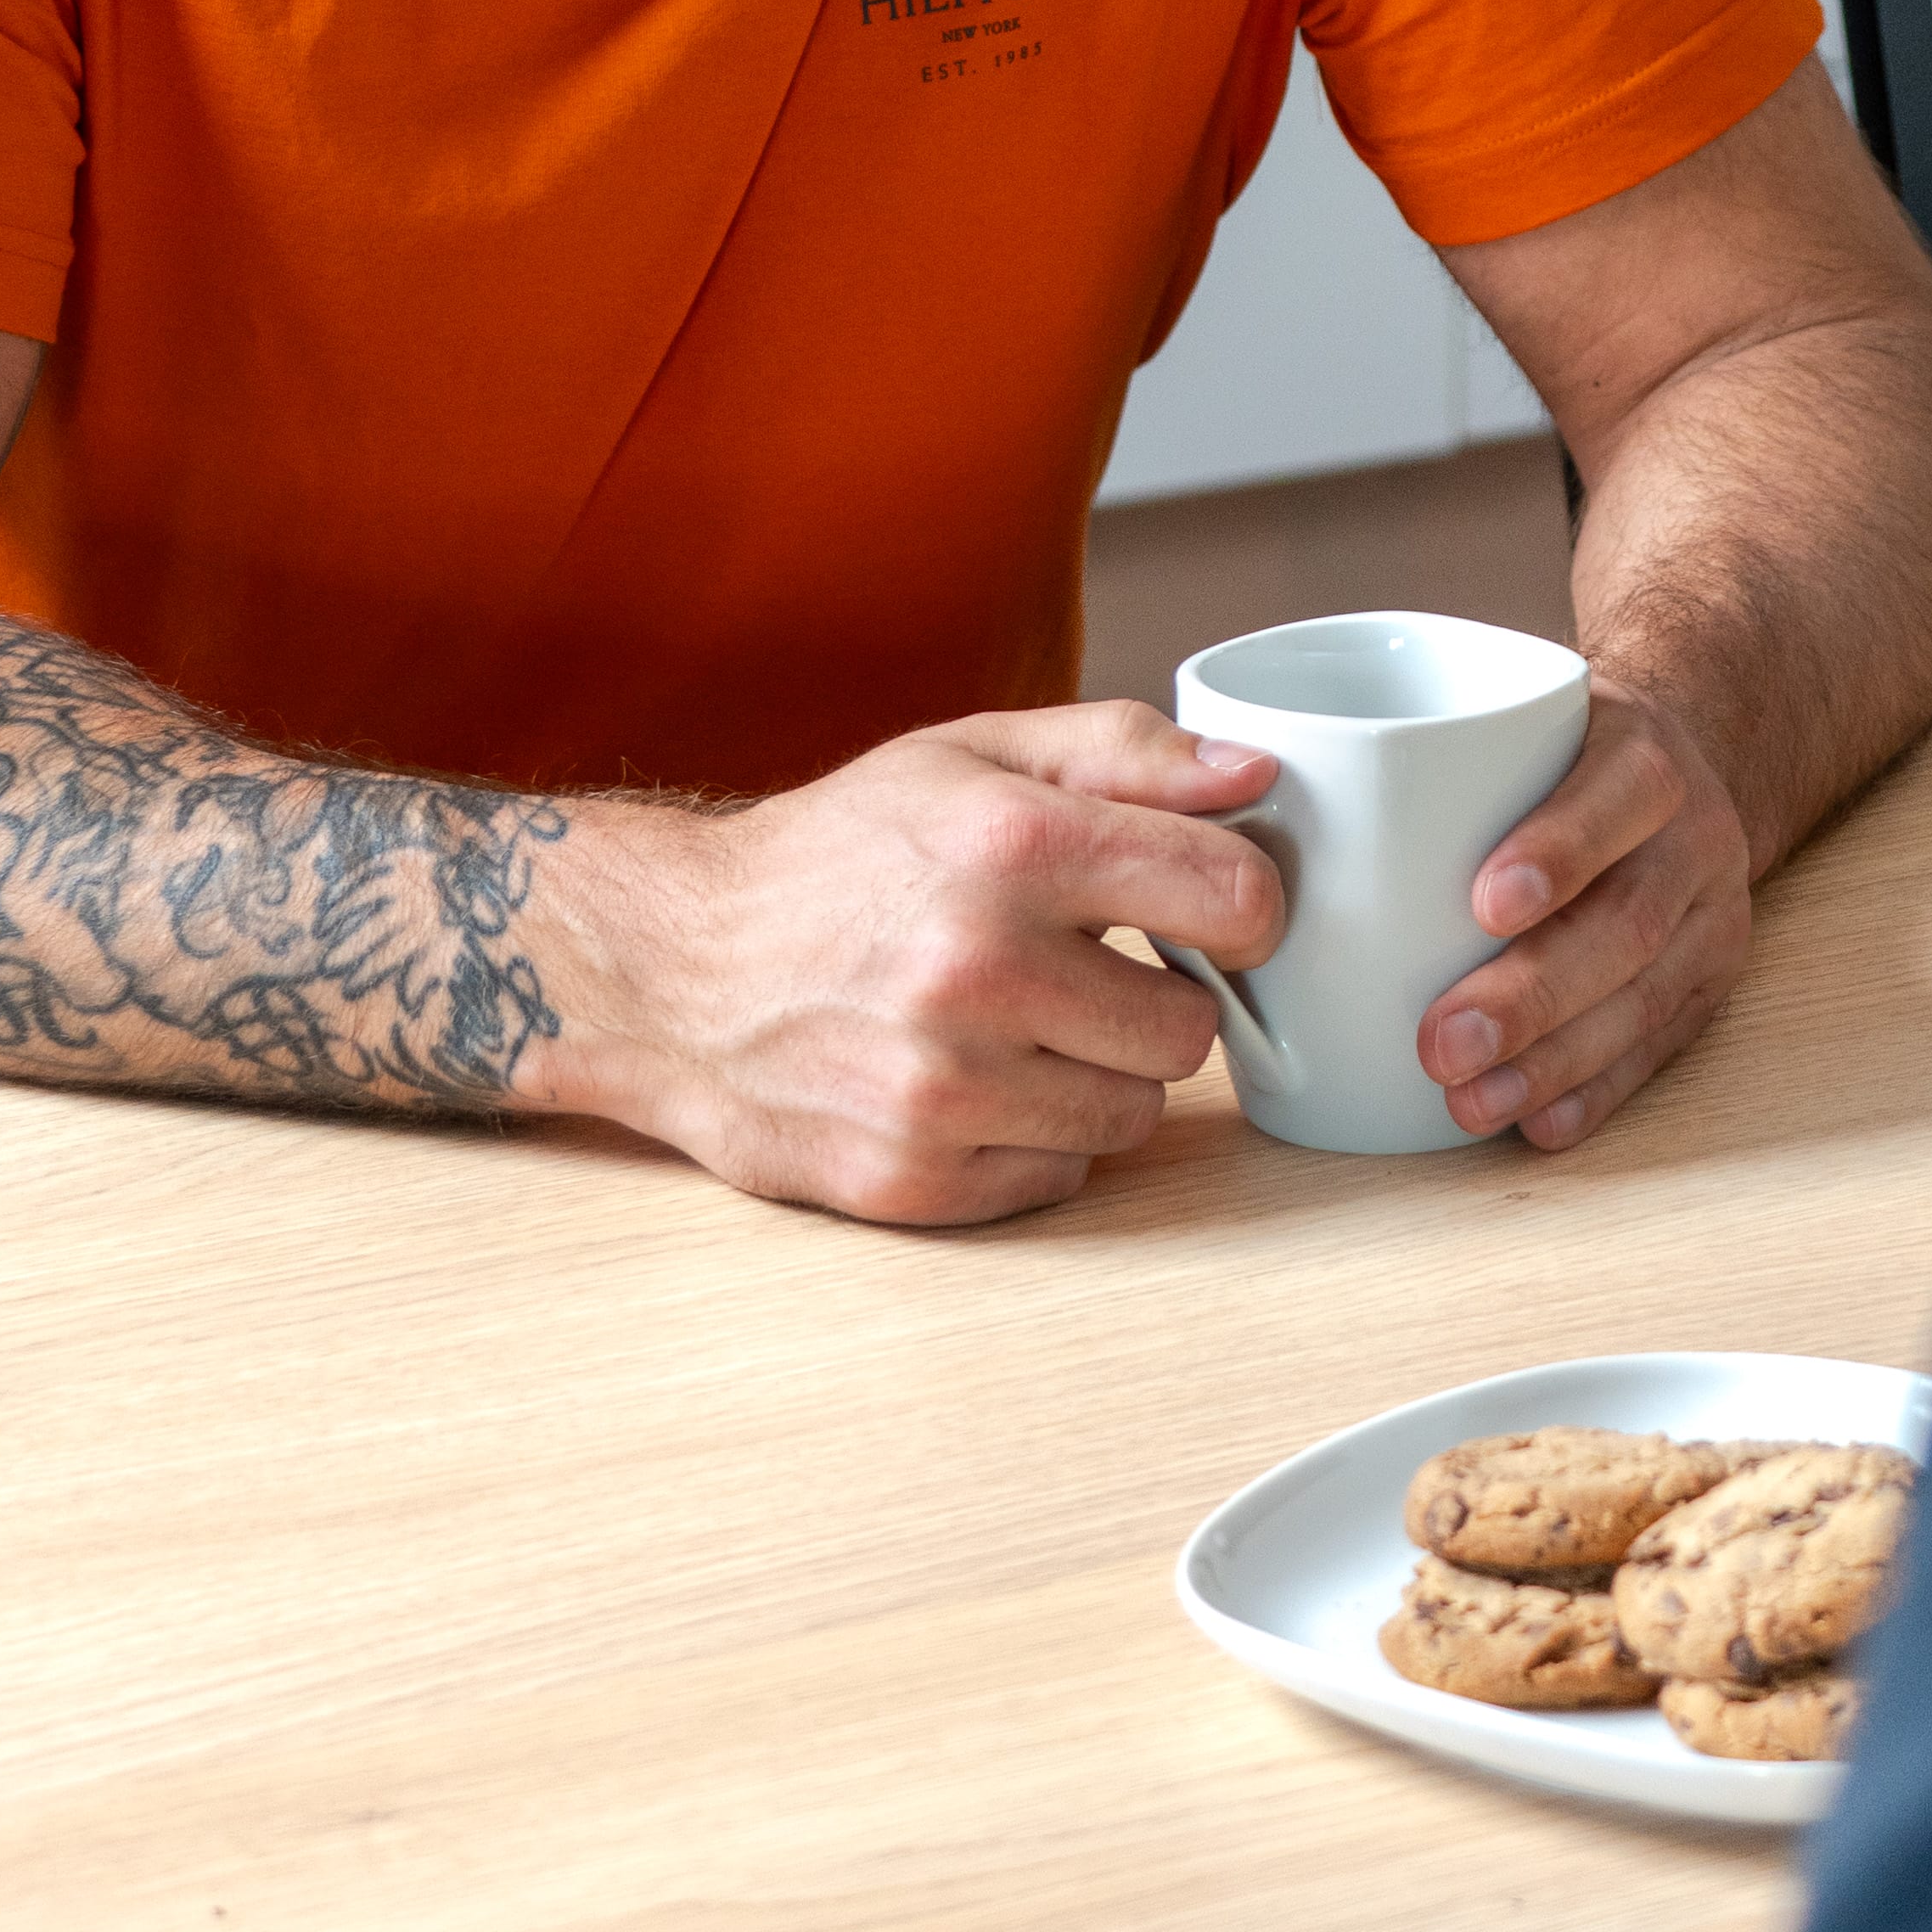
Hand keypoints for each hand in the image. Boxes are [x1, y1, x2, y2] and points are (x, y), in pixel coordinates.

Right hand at [539, 703, 1281, 1227]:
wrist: (674, 969)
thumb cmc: (836, 855)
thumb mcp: (971, 758)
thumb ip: (1126, 752)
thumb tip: (1257, 775)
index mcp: (1009, 845)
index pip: (1232, 898)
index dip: (1246, 908)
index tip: (1212, 913)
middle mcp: (977, 970)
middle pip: (1191, 1028)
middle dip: (1156, 997)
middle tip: (1086, 969)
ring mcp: (943, 1088)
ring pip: (1133, 1112)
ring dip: (1097, 1073)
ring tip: (1020, 1024)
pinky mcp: (913, 1179)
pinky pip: (1061, 1175)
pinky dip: (1035, 1137)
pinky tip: (974, 1083)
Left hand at [1416, 682, 1758, 1153]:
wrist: (1664, 776)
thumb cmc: (1548, 752)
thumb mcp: (1508, 716)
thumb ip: (1419, 749)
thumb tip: (1251, 791)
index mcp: (1638, 750)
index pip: (1618, 793)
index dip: (1559, 849)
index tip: (1481, 904)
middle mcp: (1691, 831)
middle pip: (1628, 919)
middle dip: (1533, 992)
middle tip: (1443, 1042)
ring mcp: (1710, 912)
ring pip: (1646, 996)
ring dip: (1555, 1059)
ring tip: (1470, 1099)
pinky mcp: (1708, 981)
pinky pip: (1661, 1047)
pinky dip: (1597, 1090)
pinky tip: (1538, 1122)